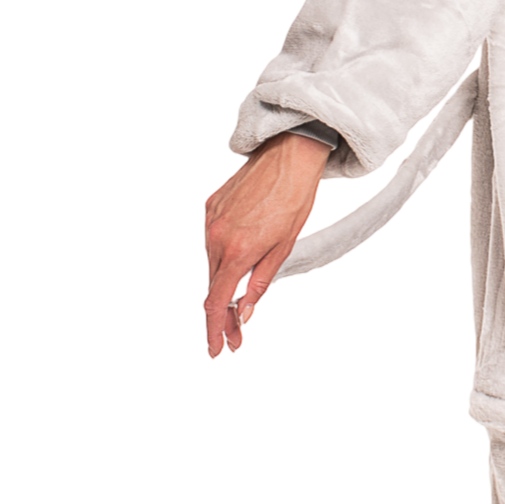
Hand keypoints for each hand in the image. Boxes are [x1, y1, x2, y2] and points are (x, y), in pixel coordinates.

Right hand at [204, 132, 328, 355]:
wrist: (288, 155)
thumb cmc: (294, 198)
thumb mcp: (284, 248)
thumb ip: (260, 283)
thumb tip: (244, 312)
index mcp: (237, 250)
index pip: (216, 302)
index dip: (214, 330)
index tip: (216, 348)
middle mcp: (216, 236)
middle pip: (212, 288)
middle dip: (222, 316)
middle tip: (235, 338)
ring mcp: (210, 221)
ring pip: (212, 266)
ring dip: (222, 288)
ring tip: (238, 307)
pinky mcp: (210, 208)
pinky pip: (212, 242)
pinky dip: (221, 259)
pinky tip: (237, 265)